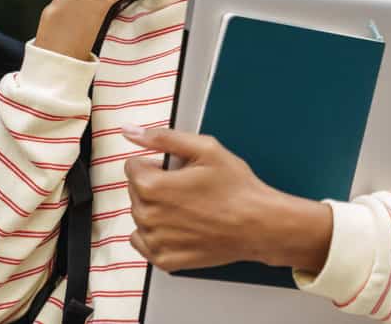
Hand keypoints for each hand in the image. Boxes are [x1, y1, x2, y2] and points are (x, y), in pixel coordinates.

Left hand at [121, 125, 332, 273]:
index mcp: (152, 186)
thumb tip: (131, 131)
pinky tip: (180, 226)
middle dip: (156, 185)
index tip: (178, 170)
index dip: (157, 164)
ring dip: (157, 208)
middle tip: (189, 187)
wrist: (259, 224)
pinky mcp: (165, 259)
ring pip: (141, 215)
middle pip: (136, 191)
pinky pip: (144, 242)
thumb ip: (163, 138)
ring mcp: (156, 241)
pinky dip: (157, 233)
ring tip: (189, 207)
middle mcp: (148, 216)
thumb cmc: (237, 188)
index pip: (133, 167)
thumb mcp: (205, 149)